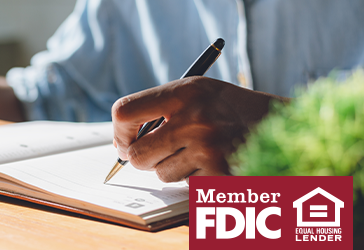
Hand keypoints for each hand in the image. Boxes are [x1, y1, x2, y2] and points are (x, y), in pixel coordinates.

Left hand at [111, 77, 287, 182]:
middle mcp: (195, 118)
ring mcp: (208, 148)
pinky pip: (185, 185)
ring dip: (174, 169)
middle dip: (142, 159)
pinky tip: (215, 162)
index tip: (124, 141)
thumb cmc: (233, 110)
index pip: (124, 112)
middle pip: (137, 153)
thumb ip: (160, 109)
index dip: (118, 132)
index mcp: (185, 92)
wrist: (285, 127)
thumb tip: (122, 141)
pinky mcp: (220, 173)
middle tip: (156, 154)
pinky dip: (195, 179)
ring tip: (200, 152)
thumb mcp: (199, 93)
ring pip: (161, 173)